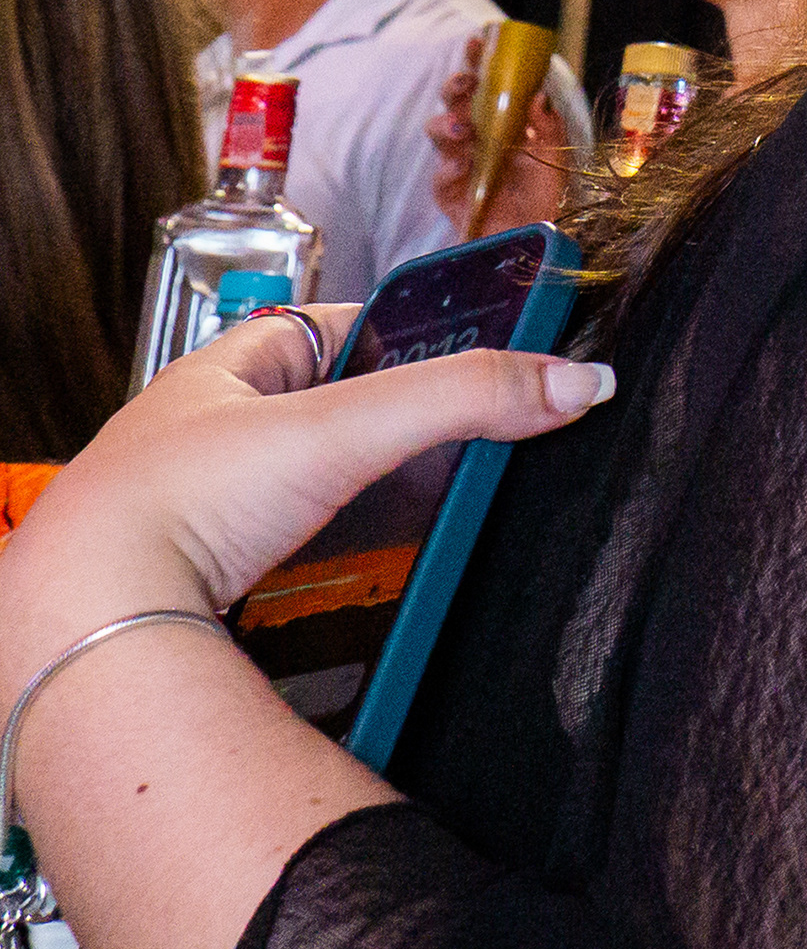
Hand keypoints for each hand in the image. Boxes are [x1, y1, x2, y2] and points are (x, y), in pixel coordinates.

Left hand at [0, 309, 610, 674]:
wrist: (89, 622)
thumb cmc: (168, 506)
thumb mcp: (340, 430)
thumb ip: (463, 398)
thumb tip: (575, 379)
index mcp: (227, 370)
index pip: (343, 326)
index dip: (413, 333)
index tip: (479, 350)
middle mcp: (214, 431)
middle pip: (345, 410)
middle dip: (406, 429)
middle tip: (469, 442)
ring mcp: (210, 506)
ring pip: (326, 485)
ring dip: (380, 498)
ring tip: (434, 508)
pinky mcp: (214, 574)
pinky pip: (304, 551)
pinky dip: (347, 556)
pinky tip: (373, 568)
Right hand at [430, 27, 570, 235]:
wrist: (538, 235)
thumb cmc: (546, 193)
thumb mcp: (555, 154)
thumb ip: (547, 125)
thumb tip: (538, 94)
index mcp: (501, 121)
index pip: (484, 85)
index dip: (477, 61)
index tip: (477, 41)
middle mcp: (476, 137)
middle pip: (454, 103)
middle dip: (456, 88)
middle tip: (467, 83)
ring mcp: (460, 164)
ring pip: (439, 133)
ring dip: (447, 125)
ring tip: (464, 128)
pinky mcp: (451, 194)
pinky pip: (441, 177)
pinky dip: (450, 169)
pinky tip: (463, 166)